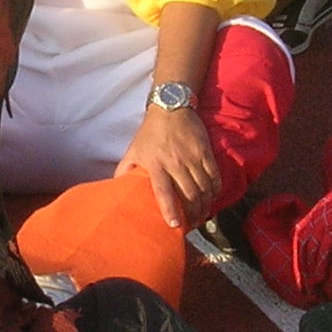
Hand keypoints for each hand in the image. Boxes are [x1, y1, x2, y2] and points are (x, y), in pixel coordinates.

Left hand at [115, 104, 218, 230]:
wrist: (171, 107)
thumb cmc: (149, 132)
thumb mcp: (133, 150)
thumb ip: (125, 170)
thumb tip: (116, 189)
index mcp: (156, 164)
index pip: (163, 191)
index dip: (169, 209)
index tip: (174, 225)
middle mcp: (175, 162)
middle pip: (189, 194)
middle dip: (193, 214)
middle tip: (192, 225)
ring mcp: (193, 157)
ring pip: (204, 188)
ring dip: (205, 206)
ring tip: (202, 215)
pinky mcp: (206, 152)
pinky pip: (214, 176)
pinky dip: (215, 190)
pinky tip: (211, 197)